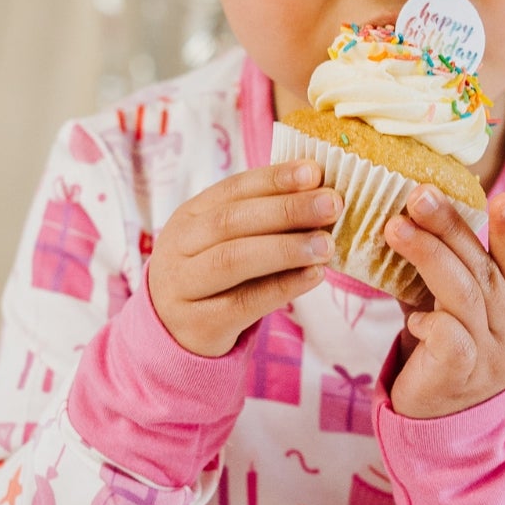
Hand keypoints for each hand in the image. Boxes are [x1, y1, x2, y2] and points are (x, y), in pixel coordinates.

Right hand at [146, 161, 337, 357]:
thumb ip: (264, 221)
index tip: (315, 172)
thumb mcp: (225, 242)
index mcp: (189, 216)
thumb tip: (322, 197)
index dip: (274, 179)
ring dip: (285, 249)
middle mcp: (179, 247)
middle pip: (231, 221)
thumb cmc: (215, 276)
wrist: (173, 331)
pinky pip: (243, 303)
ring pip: (232, 260)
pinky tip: (314, 276)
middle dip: (286, 210)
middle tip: (331, 205)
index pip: (233, 188)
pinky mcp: (198, 324)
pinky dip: (282, 287)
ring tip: (326, 244)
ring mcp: (182, 287)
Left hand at [382, 185, 504, 418]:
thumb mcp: (452, 311)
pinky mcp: (462, 374)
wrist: (453, 429)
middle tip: (418, 194)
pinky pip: (450, 337)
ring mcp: (489, 351)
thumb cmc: (448, 356)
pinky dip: (430, 321)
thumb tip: (404, 223)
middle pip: (481, 266)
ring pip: (463, 293)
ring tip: (394, 229)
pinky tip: (413, 319)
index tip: (503, 197)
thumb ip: (440, 276)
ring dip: (428, 256)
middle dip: (449, 226)